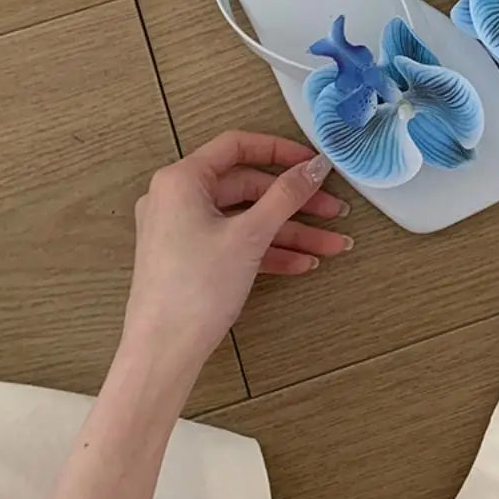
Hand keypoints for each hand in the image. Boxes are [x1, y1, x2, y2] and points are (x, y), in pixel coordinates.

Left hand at [124, 130, 351, 374]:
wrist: (163, 352)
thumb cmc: (197, 286)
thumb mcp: (250, 235)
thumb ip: (286, 196)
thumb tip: (316, 166)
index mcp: (181, 180)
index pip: (236, 146)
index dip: (279, 150)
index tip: (313, 163)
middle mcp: (177, 198)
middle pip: (248, 187)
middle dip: (295, 204)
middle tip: (334, 212)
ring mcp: (183, 230)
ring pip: (247, 220)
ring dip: (291, 232)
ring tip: (332, 246)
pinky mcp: (190, 258)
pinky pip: (235, 243)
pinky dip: (268, 250)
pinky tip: (303, 263)